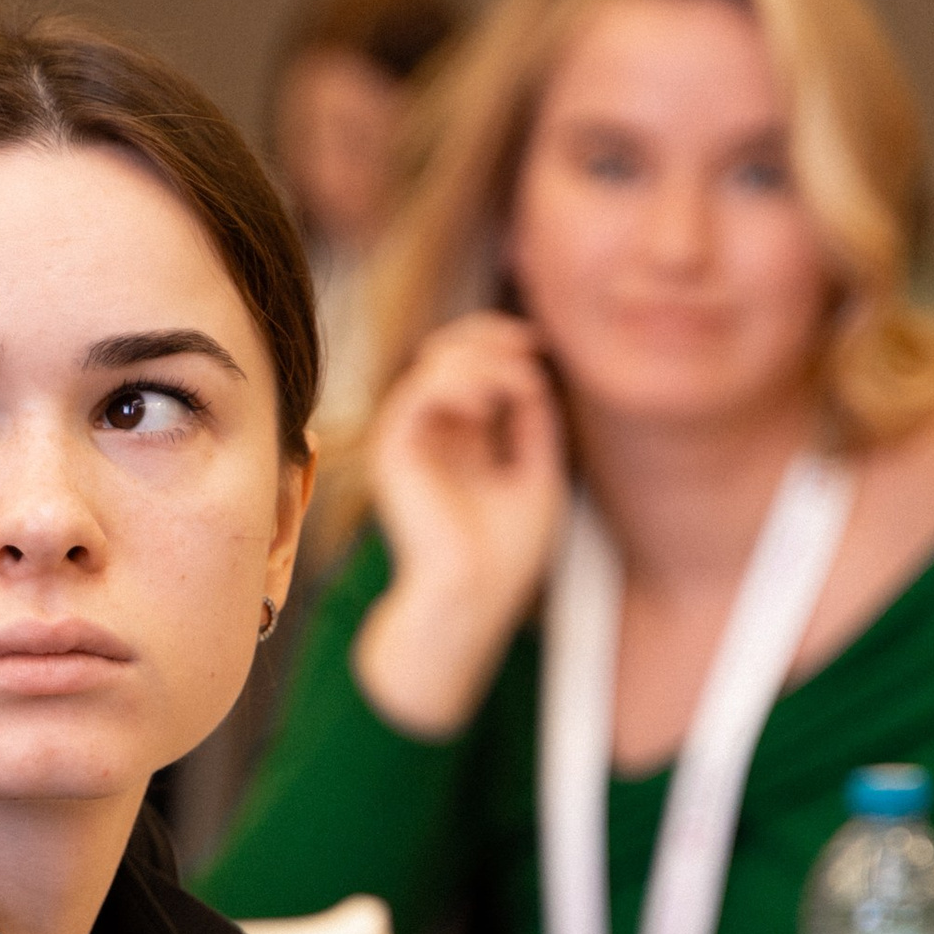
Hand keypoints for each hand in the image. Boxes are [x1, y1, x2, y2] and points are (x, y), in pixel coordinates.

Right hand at [354, 311, 570, 736]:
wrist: (473, 597)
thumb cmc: (505, 554)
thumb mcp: (538, 473)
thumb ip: (533, 422)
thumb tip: (532, 370)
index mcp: (461, 440)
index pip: (471, 367)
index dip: (502, 344)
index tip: (539, 347)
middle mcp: (430, 435)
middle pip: (447, 351)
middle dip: (489, 336)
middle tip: (528, 347)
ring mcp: (409, 440)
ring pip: (434, 361)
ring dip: (483, 359)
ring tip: (517, 382)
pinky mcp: (393, 450)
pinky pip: (419, 390)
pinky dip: (460, 382)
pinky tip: (490, 402)